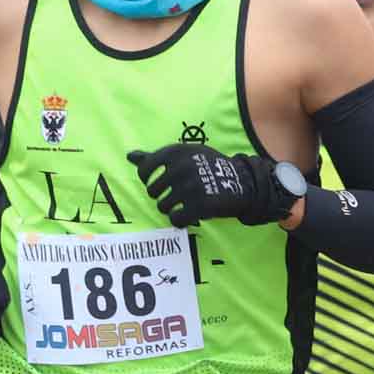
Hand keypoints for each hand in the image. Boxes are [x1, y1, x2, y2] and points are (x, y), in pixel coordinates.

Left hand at [128, 141, 292, 227]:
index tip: (160, 184)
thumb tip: (129, 156)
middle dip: (162, 197)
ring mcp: (190, 187)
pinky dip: (180, 221)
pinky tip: (189, 216)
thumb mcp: (184, 155)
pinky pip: (176, 219)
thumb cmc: (209, 167)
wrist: (244, 182)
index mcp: (175, 152)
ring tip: (184, 206)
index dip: (148, 180)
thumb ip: (155, 157)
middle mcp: (181, 168)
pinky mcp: (199, 205)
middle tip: (178, 196)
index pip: (144, 170)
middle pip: (152, 192)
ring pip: (163, 206)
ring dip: (171, 209)